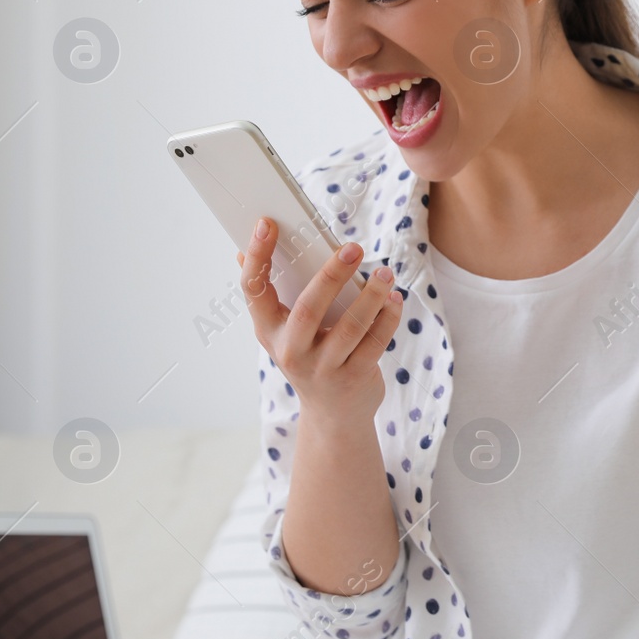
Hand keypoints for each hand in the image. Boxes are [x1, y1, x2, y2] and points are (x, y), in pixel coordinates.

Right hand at [238, 218, 403, 427]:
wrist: (333, 415)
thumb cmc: (309, 356)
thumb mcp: (283, 331)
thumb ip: (272, 294)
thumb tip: (243, 251)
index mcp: (269, 331)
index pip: (254, 290)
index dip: (258, 257)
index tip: (267, 224)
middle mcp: (291, 351)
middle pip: (309, 309)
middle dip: (331, 275)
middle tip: (353, 248)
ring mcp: (323, 368)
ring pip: (350, 328)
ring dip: (371, 296)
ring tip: (385, 272)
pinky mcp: (354, 378)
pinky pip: (375, 343)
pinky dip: (388, 318)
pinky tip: (395, 299)